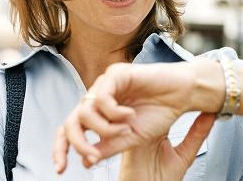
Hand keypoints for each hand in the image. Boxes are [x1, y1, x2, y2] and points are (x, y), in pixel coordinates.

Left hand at [53, 59, 218, 172]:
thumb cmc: (158, 113)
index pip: (70, 129)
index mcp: (97, 114)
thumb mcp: (130, 139)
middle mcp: (96, 98)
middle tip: (92, 155)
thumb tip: (85, 161)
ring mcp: (103, 85)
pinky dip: (114, 112)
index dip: (61, 148)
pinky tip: (130, 114)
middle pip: (70, 122)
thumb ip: (107, 148)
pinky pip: (101, 97)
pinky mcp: (114, 74)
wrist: (181, 95)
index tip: (61, 169)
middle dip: (77, 143)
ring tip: (126, 128)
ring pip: (85, 112)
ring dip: (105, 128)